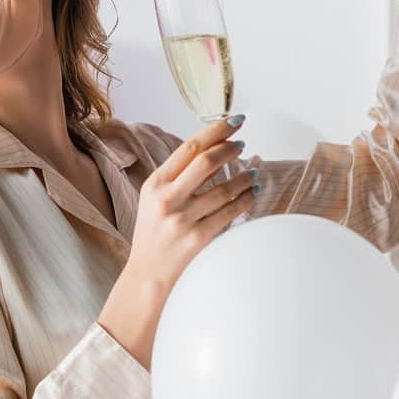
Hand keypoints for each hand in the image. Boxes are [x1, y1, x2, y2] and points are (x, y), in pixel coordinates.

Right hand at [126, 116, 255, 294]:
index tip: (234, 121)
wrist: (147, 276)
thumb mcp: (154, 200)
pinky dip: (245, 199)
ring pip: (223, 188)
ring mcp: (182, 219)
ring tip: (252, 172)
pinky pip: (229, 213)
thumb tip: (212, 151)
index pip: (189, 148)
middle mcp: (167, 199)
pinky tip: (252, 192)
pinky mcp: (197, 239)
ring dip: (243, 176)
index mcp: (155, 184)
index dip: (215, 131)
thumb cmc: (153, 235)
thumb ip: (177, 178)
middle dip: (230, 147)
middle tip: (243, 143)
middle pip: (206, 161)